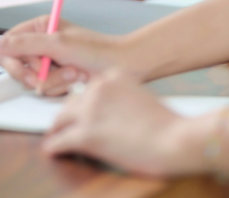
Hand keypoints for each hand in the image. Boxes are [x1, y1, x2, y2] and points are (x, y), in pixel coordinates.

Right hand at [0, 15, 127, 95]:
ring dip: (54, 80)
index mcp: (39, 27)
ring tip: (74, 72)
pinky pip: (46, 88)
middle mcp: (41, 43)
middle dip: (38, 73)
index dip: (15, 61)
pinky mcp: (58, 77)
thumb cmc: (97, 50)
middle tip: (54, 73)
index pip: (9, 45)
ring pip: (33, 80)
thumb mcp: (58, 44)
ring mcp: (49, 61)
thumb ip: (24, 44)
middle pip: (18, 65)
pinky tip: (76, 79)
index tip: (29, 71)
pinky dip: (61, 87)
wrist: (124, 66)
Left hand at [43, 69, 228, 179]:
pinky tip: (51, 152)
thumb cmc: (169, 125)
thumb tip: (109, 117)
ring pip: (61, 119)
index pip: (89, 88)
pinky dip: (53, 147)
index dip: (85, 104)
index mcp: (113, 76)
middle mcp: (98, 87)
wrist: (177, 140)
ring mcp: (91, 110)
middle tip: (63, 126)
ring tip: (55, 138)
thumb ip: (122, 101)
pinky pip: (59, 141)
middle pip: (72, 101)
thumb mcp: (143, 98)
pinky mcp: (87, 134)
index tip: (82, 113)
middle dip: (68, 115)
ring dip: (58, 130)